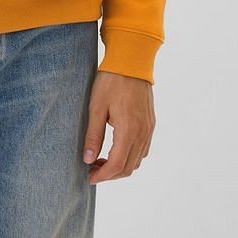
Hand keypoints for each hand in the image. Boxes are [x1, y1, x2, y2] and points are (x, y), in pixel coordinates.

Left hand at [82, 70, 154, 184]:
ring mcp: (148, 129)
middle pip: (128, 167)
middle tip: (92, 169)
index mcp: (129, 130)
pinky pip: (143, 149)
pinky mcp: (150, 123)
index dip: (102, 176)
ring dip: (120, 166)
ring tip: (101, 159)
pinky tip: (115, 148)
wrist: (132, 61)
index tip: (89, 177)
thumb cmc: (111, 81)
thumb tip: (87, 159)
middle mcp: (142, 133)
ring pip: (137, 160)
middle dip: (110, 174)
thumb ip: (93, 135)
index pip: (116, 165)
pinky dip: (130, 156)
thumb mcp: (96, 106)